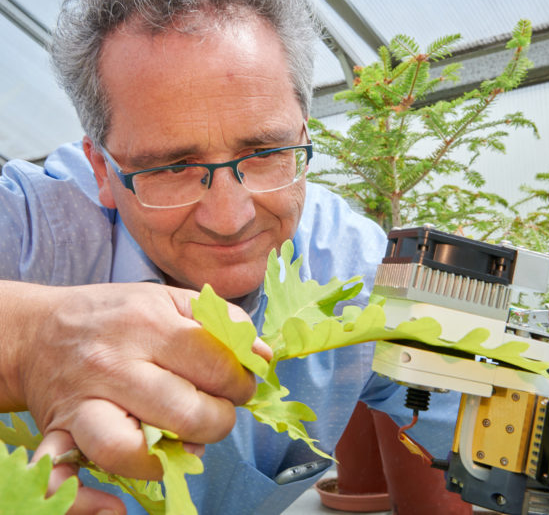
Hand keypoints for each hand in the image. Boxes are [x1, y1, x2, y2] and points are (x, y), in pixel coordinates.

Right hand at [9, 282, 270, 481]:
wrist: (40, 331)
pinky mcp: (57, 433)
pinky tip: (114, 505)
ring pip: (128, 448)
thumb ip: (222, 320)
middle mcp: (113, 363)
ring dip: (170, 459)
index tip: (241, 386)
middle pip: (183, 411)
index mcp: (147, 323)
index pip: (214, 364)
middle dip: (217, 421)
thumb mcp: (170, 299)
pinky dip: (87, 501)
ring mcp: (82, 401)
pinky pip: (62, 478)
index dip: (241, 382)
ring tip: (186, 447)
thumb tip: (262, 356)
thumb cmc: (116, 316)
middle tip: (218, 414)